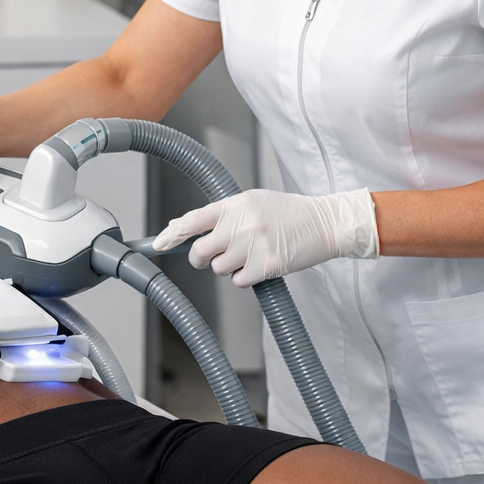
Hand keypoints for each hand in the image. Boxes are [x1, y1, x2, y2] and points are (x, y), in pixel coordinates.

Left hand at [152, 188, 378, 286]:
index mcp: (235, 204)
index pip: (194, 220)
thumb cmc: (286, 213)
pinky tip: (260, 265)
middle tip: (213, 258)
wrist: (324, 223)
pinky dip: (245, 277)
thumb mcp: (252, 202)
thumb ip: (220, 213)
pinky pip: (238, 280)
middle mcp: (241, 224)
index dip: (173, 234)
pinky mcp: (266, 265)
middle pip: (200, 252)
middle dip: (202, 259)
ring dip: (229, 267)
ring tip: (250, 254)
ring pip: (219, 269)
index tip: (159, 245)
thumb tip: (182, 225)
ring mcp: (253, 245)